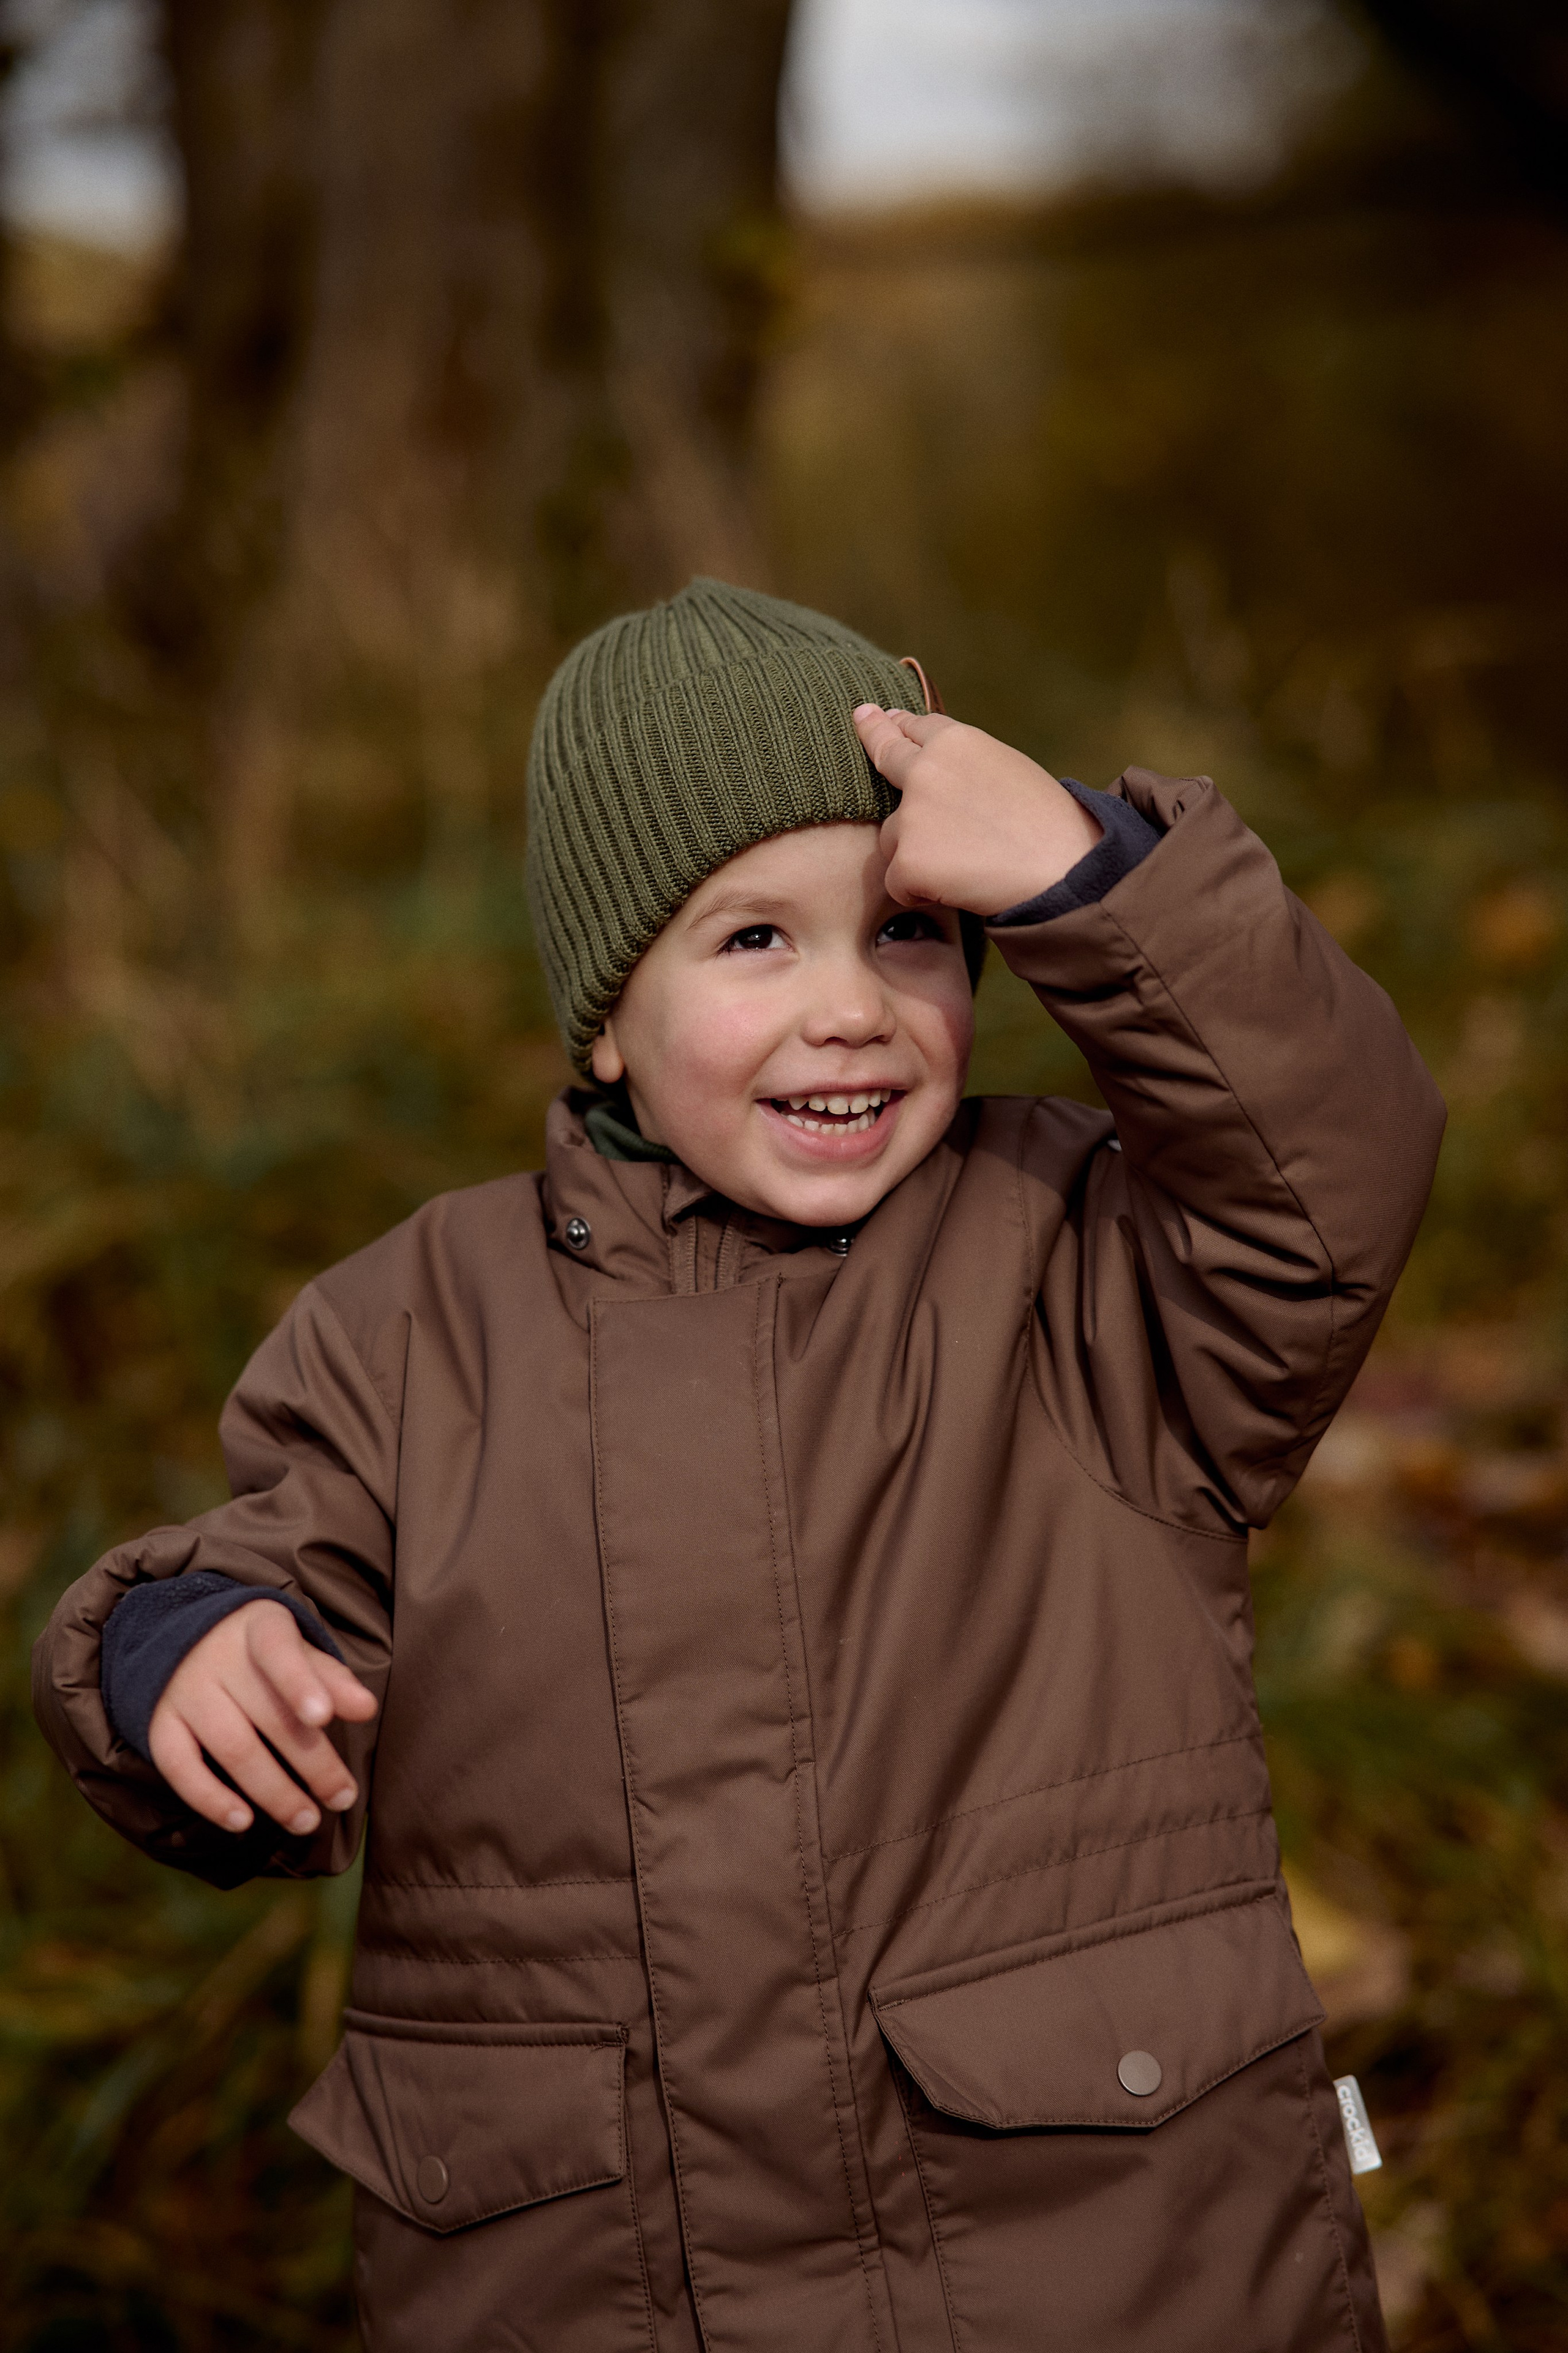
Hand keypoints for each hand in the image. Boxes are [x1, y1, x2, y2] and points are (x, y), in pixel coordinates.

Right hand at [148, 1598, 378, 1837]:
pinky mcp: (158, 1723)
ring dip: (273, 1791)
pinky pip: (180, 1766)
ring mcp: (183, 1690)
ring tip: (306, 1821)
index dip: (300, 1684)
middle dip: (312, 1763)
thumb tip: (366, 1709)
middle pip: (268, 1715)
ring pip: (231, 1746)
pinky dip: (210, 1798)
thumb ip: (331, 1679)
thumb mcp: (296, 1649)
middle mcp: (216, 1656)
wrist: (179, 1637)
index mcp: (258, 1627)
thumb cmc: (258, 1652)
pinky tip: (243, 1822)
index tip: (323, 1718)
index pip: (279, 1650)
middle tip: (342, 1798)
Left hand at [853, 706, 1101, 916]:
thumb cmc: (1049, 825)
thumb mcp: (1008, 770)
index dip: (900, 723)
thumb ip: (965, 764)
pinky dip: (919, 891)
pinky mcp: (908, 860)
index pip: (917, 727)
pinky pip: (897, 881)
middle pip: (886, 755)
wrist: (1065, 871)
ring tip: (968, 862)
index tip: (884, 715)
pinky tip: (959, 887)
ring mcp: (913, 814)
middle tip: (863, 720)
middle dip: (873, 736)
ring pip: (892, 837)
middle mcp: (926, 770)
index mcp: (957, 742)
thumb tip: (930, 761)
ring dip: (916, 853)